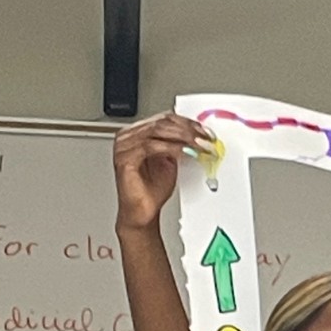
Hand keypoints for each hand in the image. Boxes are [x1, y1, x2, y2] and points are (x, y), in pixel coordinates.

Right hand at [113, 112, 214, 232]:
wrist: (143, 212)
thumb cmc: (153, 190)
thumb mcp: (172, 162)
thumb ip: (180, 146)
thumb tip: (199, 137)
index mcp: (138, 132)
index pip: (164, 118)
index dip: (188, 123)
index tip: (205, 131)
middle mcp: (128, 136)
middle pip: (162, 122)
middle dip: (189, 130)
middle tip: (207, 138)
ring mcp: (124, 146)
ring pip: (158, 131)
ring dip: (184, 137)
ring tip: (201, 146)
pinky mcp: (125, 158)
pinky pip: (152, 146)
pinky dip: (172, 148)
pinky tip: (186, 152)